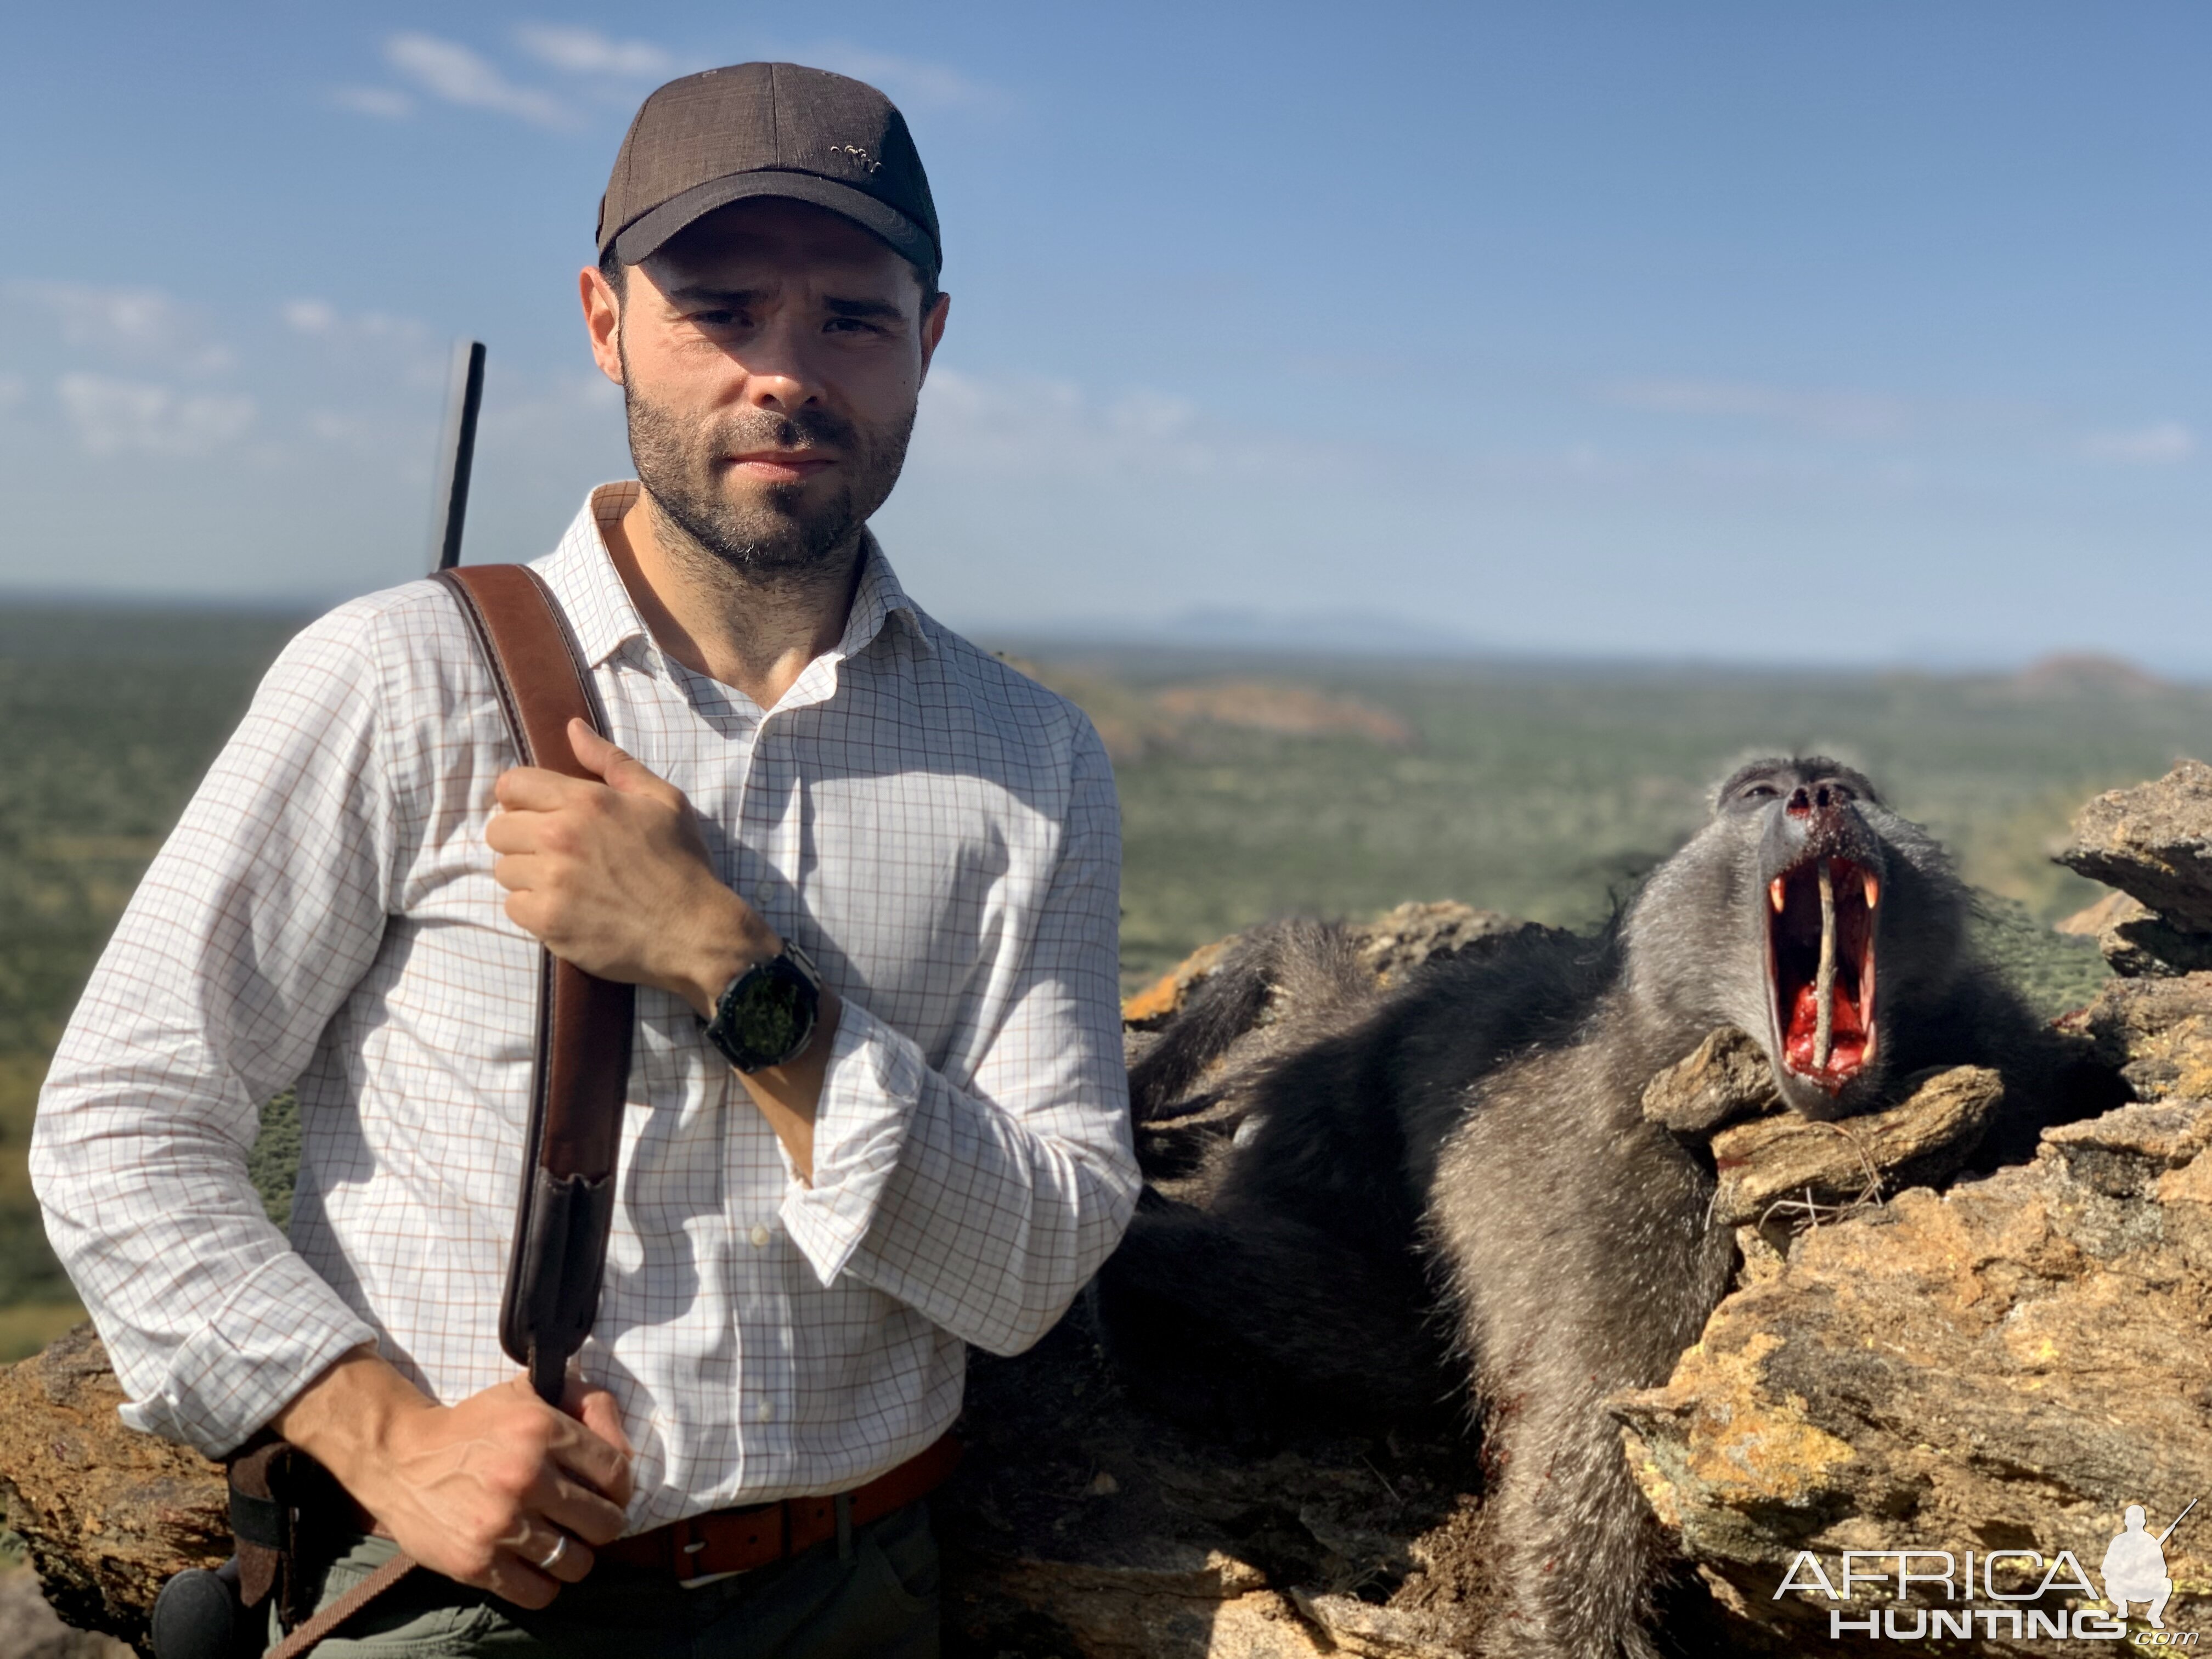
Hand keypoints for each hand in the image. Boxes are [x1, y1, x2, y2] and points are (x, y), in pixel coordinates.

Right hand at [275, 1353, 634, 1608]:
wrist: (400, 1459)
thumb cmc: (473, 1426)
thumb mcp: (527, 1393)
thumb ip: (584, 1403)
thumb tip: (622, 1441)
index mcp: (544, 1430)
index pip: (618, 1474)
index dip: (620, 1488)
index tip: (607, 1493)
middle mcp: (526, 1476)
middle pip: (606, 1523)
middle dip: (601, 1524)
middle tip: (582, 1521)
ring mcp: (501, 1523)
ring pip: (577, 1563)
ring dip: (574, 1557)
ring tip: (558, 1543)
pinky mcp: (477, 1563)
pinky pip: (539, 1593)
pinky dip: (543, 1584)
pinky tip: (532, 1565)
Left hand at [489, 720, 775, 1013]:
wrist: (695, 932)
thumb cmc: (682, 863)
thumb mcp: (661, 800)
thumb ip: (612, 761)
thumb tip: (572, 728)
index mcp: (585, 801)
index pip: (511, 785)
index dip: (520, 798)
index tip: (540, 814)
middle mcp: (560, 836)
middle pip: (498, 829)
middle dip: (521, 838)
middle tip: (555, 853)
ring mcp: (551, 881)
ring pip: (503, 870)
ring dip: (528, 876)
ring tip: (565, 884)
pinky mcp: (547, 921)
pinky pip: (512, 907)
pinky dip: (534, 910)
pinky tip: (566, 909)